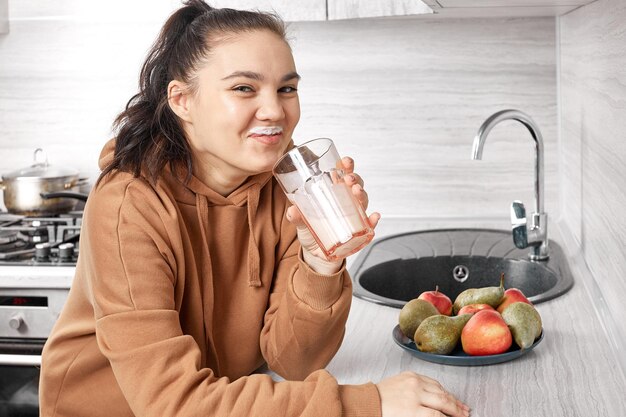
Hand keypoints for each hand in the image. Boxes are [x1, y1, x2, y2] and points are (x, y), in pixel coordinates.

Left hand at [286, 156, 380, 273]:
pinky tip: (374, 217)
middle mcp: (346, 202)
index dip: (347, 166)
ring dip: (362, 194)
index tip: (345, 161)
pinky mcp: (358, 231)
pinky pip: (369, 224)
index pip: (343, 175)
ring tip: (357, 192)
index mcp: (334, 193)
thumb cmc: (311, 232)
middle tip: (349, 180)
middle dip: (355, 179)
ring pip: (363, 201)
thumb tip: (292, 211)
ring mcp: (353, 216)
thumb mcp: (301, 222)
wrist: (316, 255)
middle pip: (356, 185)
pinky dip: (373, 221)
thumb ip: (296, 217)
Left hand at [377, 372, 469, 416]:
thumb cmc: (386, 414)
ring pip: (440, 389)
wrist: (369, 401)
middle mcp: (414, 393)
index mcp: (411, 409)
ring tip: (462, 406)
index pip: (438, 415)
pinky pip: (431, 381)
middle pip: (443, 401)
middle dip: (457, 409)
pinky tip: (448, 395)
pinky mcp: (410, 374)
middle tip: (466, 414)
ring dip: (453, 398)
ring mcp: (412, 381)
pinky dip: (441, 388)